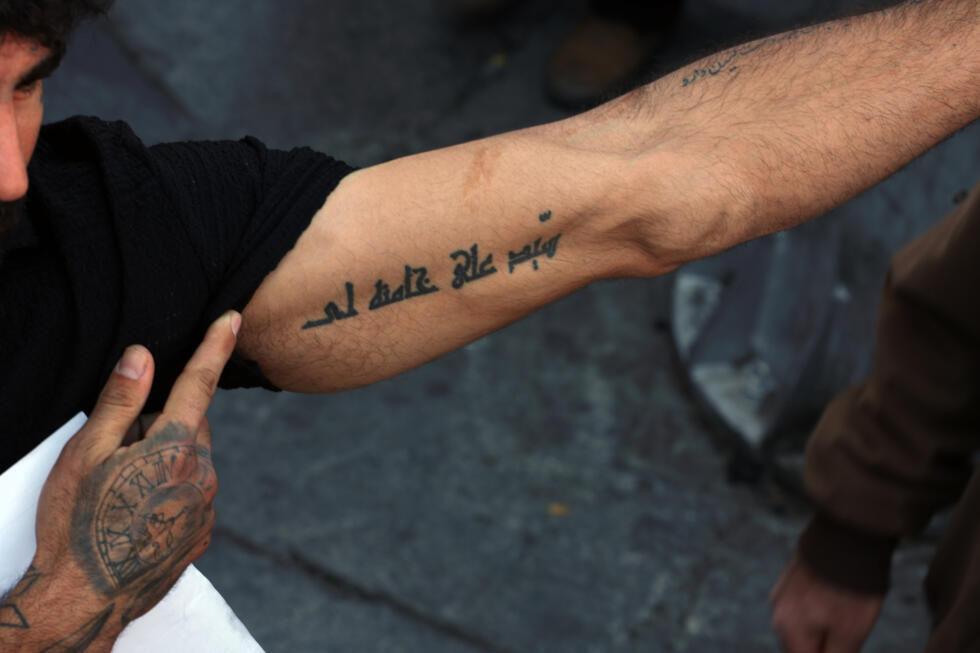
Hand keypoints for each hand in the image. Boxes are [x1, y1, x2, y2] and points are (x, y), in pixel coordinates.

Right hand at [0, 311, 239, 652]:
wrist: (84, 599)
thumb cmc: (76, 523)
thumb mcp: (87, 453)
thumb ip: (120, 399)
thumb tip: (143, 353)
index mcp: (175, 449)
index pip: (199, 383)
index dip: (215, 345)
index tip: (234, 317)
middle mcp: (203, 476)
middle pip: (190, 425)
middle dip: (161, 424)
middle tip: (118, 452)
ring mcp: (207, 508)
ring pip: (193, 460)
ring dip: (167, 459)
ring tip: (122, 489)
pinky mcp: (202, 533)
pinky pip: (194, 494)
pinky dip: (172, 490)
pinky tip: (138, 511)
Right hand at [770, 552, 884, 652]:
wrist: (849, 532)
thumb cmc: (852, 587)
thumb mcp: (851, 633)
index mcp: (789, 630)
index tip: (847, 644)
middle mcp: (778, 612)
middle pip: (801, 648)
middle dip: (823, 648)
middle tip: (851, 638)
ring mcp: (783, 591)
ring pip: (801, 627)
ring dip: (822, 632)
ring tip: (850, 618)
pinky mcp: (791, 576)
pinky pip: (802, 606)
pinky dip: (819, 613)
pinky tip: (840, 602)